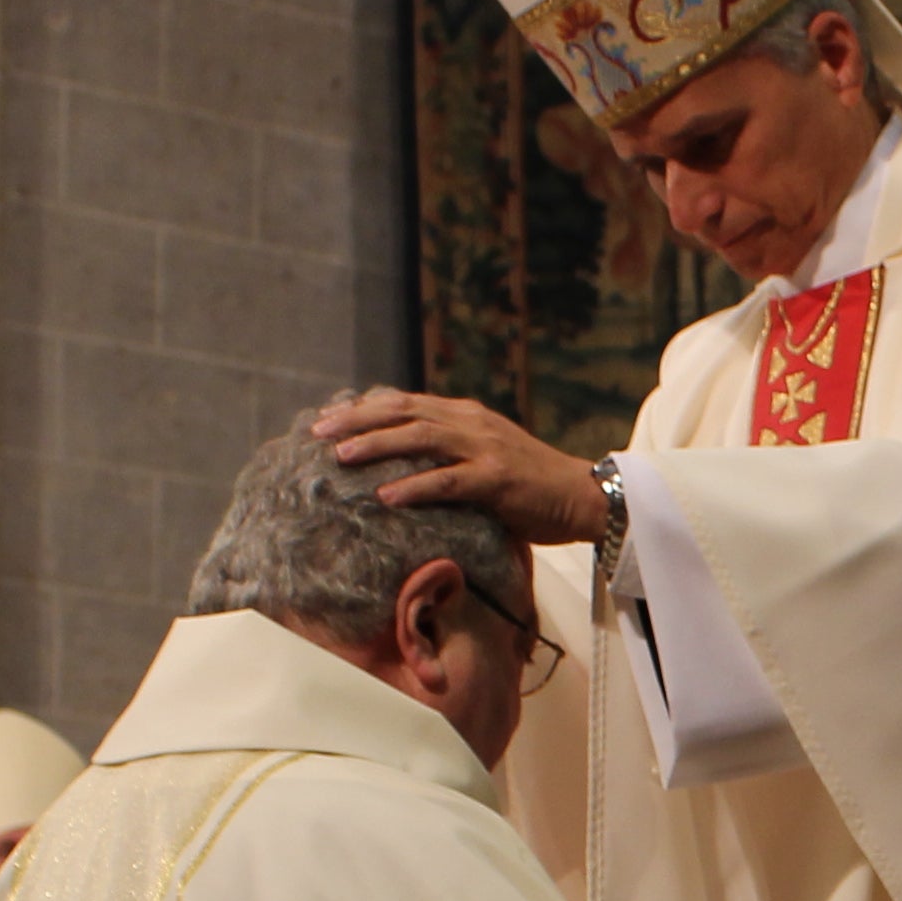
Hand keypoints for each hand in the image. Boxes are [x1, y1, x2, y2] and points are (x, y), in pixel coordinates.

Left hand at [315, 391, 608, 545]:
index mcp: (466, 415)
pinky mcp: (497, 480)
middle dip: (357, 421)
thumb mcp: (485, 456)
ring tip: (341, 458)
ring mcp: (485, 449)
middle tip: (317, 433)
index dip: (363, 408)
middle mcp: (471, 423)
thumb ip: (449, 452)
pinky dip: (414, 487)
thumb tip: (403, 464)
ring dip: (377, 445)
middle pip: (403, 413)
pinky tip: (385, 496)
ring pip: (420, 439)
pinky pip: (448, 481)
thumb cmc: (532, 485)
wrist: (584, 496)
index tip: (326, 419)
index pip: (404, 403)